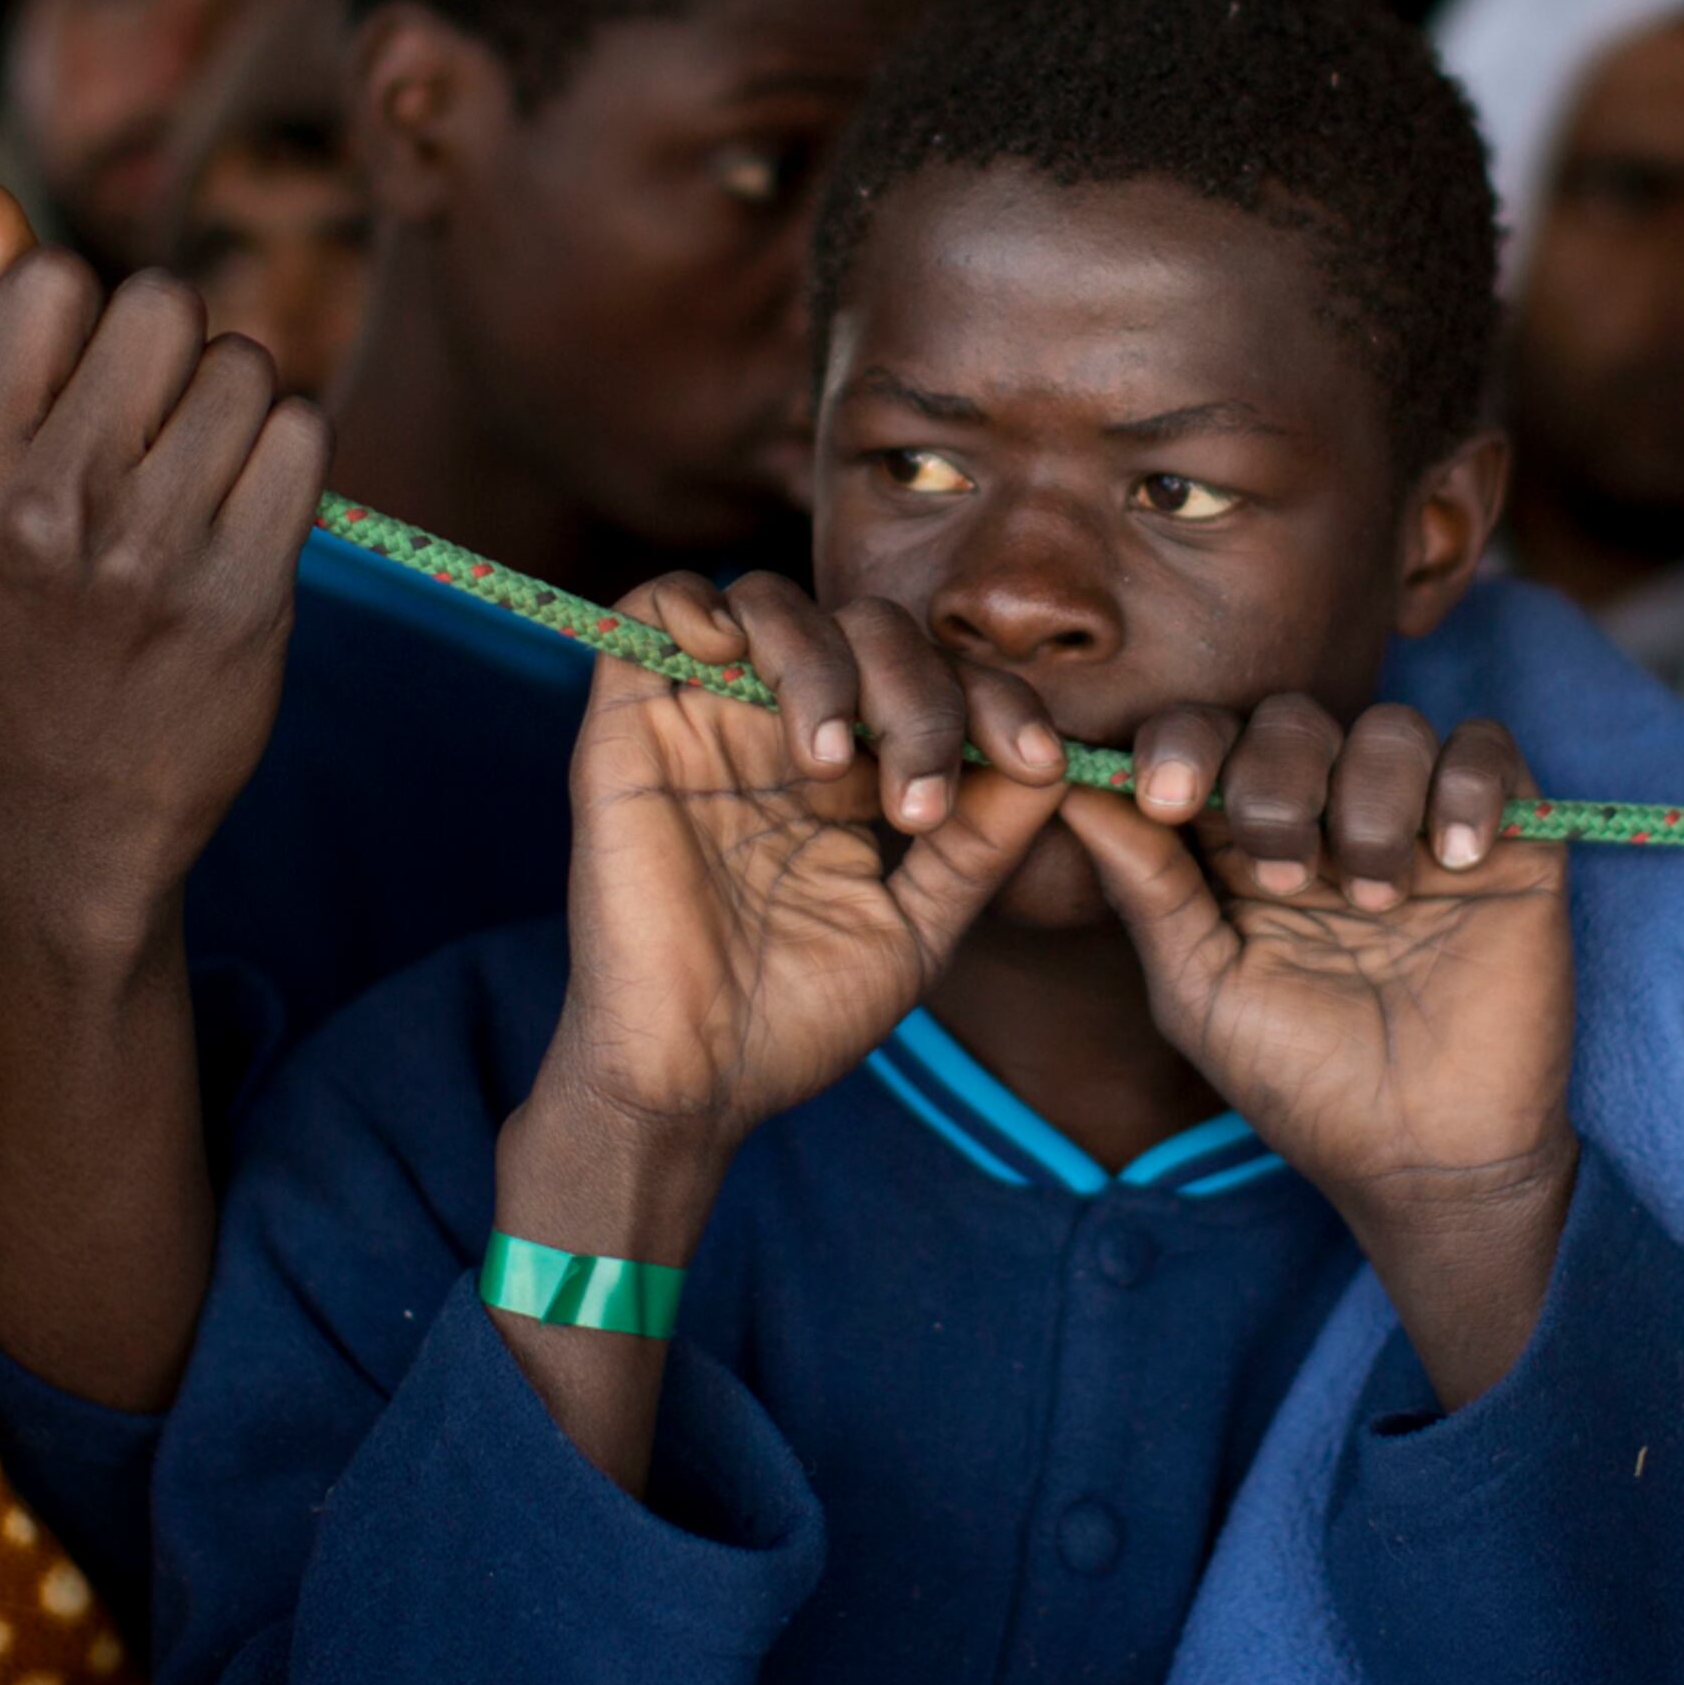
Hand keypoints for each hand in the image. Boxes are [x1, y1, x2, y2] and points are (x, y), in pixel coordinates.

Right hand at [0, 184, 326, 938]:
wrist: (85, 795)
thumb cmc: (31, 613)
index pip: (55, 284)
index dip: (93, 310)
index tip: (94, 381)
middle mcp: (50, 507)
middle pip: (164, 306)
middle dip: (179, 347)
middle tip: (164, 426)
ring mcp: (151, 553)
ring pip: (247, 366)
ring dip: (244, 400)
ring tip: (207, 473)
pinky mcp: (246, 591)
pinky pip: (305, 434)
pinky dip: (293, 451)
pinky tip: (256, 505)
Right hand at [528, 574, 1072, 1211]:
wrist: (691, 1082)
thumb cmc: (798, 1019)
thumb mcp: (920, 926)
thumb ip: (984, 842)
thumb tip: (1054, 759)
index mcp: (858, 775)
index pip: (939, 682)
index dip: (996, 699)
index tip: (1035, 760)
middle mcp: (784, 731)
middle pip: (870, 629)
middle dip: (920, 693)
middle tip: (918, 795)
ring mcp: (708, 720)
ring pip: (775, 602)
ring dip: (825, 661)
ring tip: (824, 763)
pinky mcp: (629, 722)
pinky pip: (660, 602)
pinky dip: (704, 607)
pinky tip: (744, 679)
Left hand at [1063, 700, 1572, 1404]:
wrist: (1426, 1157)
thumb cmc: (1302, 1084)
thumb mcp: (1201, 992)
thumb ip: (1146, 888)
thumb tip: (1068, 789)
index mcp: (1242, 844)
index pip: (1206, 740)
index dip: (1181, 743)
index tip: (1169, 798)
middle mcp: (1328, 816)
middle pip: (1293, 718)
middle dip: (1275, 780)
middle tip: (1282, 876)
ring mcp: (1417, 822)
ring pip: (1389, 728)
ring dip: (1370, 803)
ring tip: (1373, 903)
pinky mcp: (1507, 836)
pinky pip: (1486, 750)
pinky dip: (1467, 787)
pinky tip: (1456, 863)